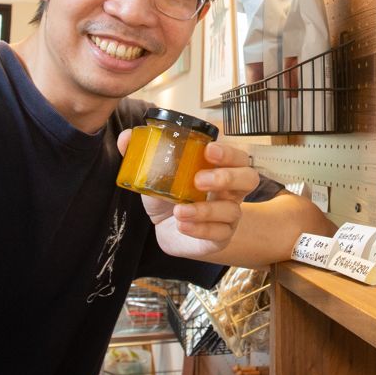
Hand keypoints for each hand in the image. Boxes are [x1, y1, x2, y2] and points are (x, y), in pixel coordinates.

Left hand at [115, 133, 259, 260]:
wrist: (167, 229)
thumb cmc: (170, 196)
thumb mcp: (155, 173)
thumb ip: (142, 153)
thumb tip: (126, 137)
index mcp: (219, 168)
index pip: (236, 155)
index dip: (228, 151)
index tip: (208, 149)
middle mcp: (231, 190)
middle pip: (249, 178)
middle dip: (227, 177)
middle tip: (198, 180)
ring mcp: (228, 215)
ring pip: (233, 210)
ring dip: (206, 210)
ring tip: (180, 210)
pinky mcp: (221, 237)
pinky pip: (219, 234)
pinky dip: (200, 229)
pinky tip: (182, 225)